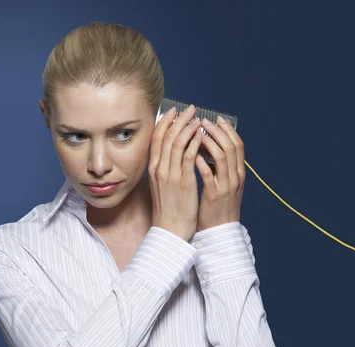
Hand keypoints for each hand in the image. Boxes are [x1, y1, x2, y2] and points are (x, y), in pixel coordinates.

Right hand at [148, 105, 202, 240]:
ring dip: (188, 128)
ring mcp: (170, 174)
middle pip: (166, 136)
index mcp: (153, 168)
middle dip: (178, 120)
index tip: (174, 111)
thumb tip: (172, 154)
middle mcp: (159, 168)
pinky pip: (188, 156)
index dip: (165, 122)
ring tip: (198, 119)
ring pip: (176, 143)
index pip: (156, 138)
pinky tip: (201, 135)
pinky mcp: (182, 181)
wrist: (169, 229)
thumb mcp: (162, 185)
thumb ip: (165, 168)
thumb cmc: (169, 208)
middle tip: (190, 109)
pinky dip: (194, 143)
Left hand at [194, 116, 245, 230]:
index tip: (217, 119)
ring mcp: (226, 186)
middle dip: (217, 131)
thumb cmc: (218, 206)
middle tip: (203, 120)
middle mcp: (235, 177)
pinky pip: (207, 173)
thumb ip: (222, 168)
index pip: (238, 145)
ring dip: (209, 141)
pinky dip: (199, 160)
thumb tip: (212, 147)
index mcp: (239, 173)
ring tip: (197, 132)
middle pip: (231, 147)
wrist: (219, 231)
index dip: (228, 130)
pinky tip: (190, 152)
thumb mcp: (225, 184)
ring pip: (222, 157)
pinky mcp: (213, 195)